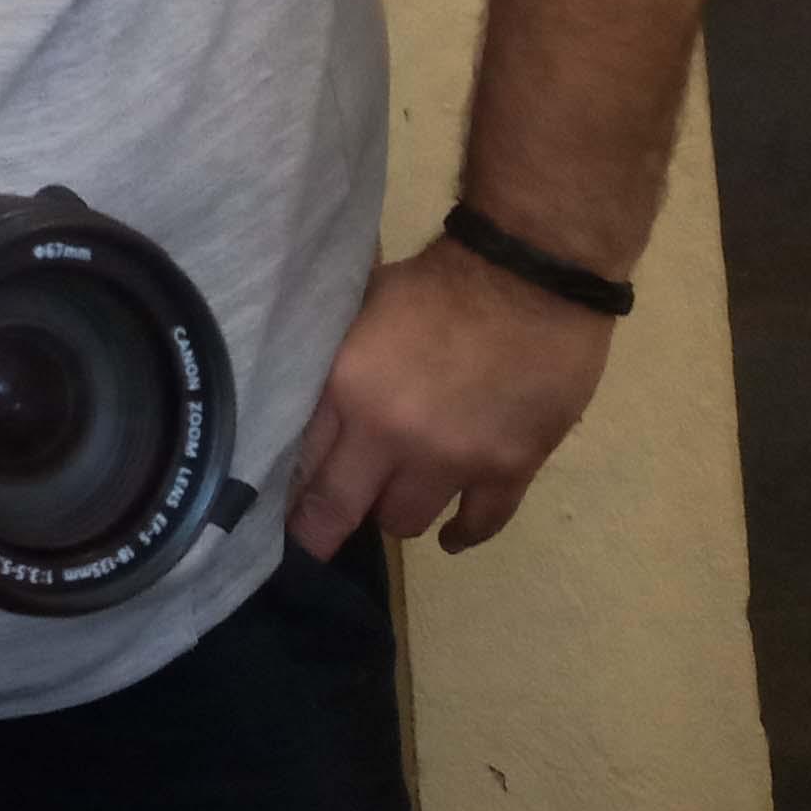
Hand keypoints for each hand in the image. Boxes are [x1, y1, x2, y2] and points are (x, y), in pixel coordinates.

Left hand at [289, 234, 616, 556]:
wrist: (529, 273)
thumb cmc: (437, 282)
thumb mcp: (358, 312)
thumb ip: (337, 366)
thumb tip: (309, 404)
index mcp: (347, 390)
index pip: (302, 464)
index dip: (289, 496)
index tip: (282, 514)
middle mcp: (393, 436)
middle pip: (343, 508)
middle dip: (325, 527)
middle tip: (317, 537)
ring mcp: (454, 459)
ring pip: (406, 522)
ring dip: (397, 512)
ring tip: (396, 499)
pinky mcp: (510, 468)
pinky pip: (482, 524)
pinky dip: (463, 534)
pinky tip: (451, 535)